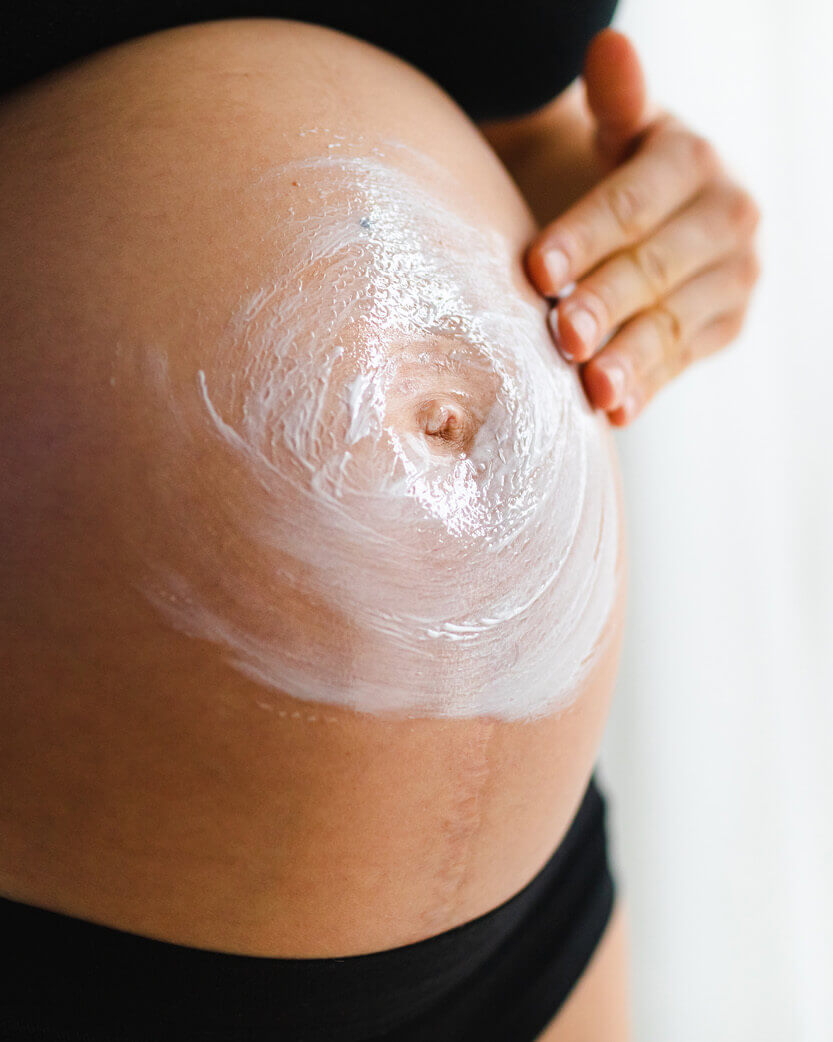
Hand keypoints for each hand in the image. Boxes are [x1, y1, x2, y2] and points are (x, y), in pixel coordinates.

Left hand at [525, 29, 760, 424]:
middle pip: (655, 267)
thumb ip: (615, 103)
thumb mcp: (616, 134)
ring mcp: (733, 277)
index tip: (537, 269)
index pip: (634, 202)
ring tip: (592, 388)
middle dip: (605, 302)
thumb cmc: (615, 174)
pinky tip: (615, 411)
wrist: (652, 219)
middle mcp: (727, 217)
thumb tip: (609, 46)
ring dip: (631, 357)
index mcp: (693, 160)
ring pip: (675, 322)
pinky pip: (684, 361)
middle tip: (561, 334)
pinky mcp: (727, 326)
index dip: (586, 236)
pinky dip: (648, 387)